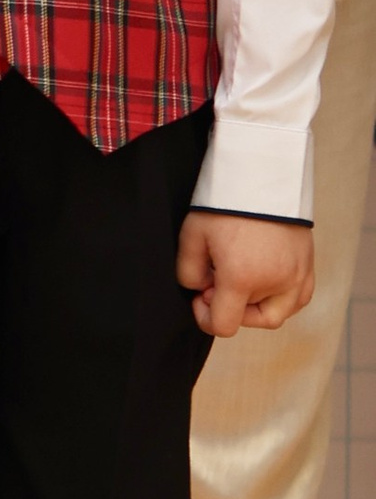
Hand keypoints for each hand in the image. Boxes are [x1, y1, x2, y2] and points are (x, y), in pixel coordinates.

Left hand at [177, 210, 314, 337]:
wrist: (263, 173)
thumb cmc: (227, 202)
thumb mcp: (192, 236)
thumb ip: (188, 272)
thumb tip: (201, 288)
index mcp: (243, 278)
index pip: (224, 325)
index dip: (206, 318)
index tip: (200, 296)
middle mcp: (276, 282)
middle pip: (250, 318)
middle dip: (231, 306)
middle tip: (218, 279)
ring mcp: (298, 274)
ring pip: (277, 313)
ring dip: (256, 306)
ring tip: (243, 278)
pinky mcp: (309, 263)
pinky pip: (299, 298)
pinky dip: (282, 298)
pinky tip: (264, 279)